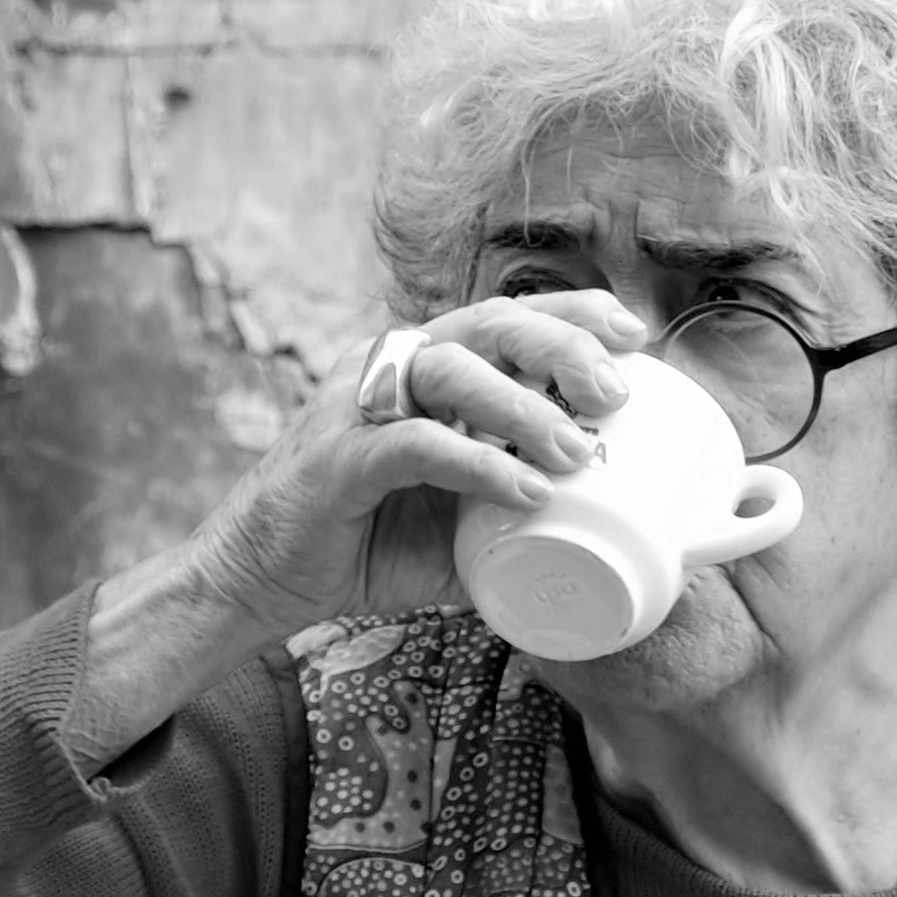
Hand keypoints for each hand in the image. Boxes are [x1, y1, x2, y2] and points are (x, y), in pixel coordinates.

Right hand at [69, 291, 646, 766]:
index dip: (569, 314)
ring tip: (579, 452)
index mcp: (425, 370)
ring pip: (451, 373)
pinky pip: (414, 444)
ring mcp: (359, 407)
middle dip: (561, 348)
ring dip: (525, 408)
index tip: (632, 332)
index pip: (506, 318)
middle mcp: (392, 370)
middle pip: (488, 325)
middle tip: (615, 393)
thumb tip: (613, 537)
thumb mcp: (465, 527)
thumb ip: (525, 517)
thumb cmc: (368, 543)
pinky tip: (525, 492)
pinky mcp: (337, 458)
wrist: (264, 582)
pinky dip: (476, 463)